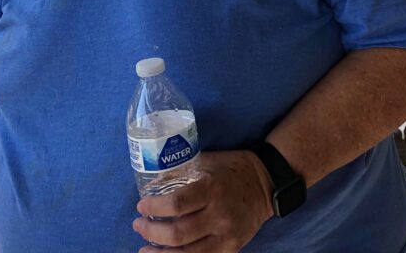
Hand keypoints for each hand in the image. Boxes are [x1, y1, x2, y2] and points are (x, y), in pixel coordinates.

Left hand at [133, 150, 273, 252]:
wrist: (267, 183)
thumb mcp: (208, 161)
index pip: (176, 205)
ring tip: (145, 248)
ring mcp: (227, 235)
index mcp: (212, 189)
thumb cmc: (233, 168)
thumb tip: (153, 179)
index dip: (154, 208)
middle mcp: (220, 215)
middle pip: (177, 234)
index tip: (141, 206)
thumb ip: (184, 171)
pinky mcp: (232, 248)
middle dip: (151, 232)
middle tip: (139, 225)